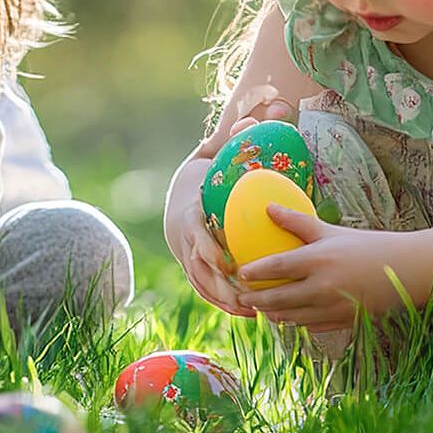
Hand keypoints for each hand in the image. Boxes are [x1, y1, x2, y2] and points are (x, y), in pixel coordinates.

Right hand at [164, 129, 252, 316]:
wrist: (179, 201)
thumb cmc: (201, 179)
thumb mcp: (210, 157)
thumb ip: (229, 141)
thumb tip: (253, 118)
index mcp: (187, 213)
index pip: (194, 233)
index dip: (206, 247)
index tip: (226, 260)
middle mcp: (184, 239)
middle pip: (197, 266)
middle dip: (218, 283)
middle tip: (245, 293)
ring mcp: (186, 257)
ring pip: (202, 283)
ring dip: (225, 299)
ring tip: (252, 310)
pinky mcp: (193, 270)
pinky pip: (207, 290)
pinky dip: (224, 303)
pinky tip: (249, 313)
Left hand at [235, 204, 412, 329]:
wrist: (406, 270)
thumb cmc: (366, 246)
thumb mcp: (331, 231)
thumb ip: (296, 222)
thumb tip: (268, 207)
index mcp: (319, 260)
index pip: (277, 267)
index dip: (255, 272)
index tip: (240, 273)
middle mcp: (323, 286)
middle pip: (279, 298)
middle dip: (256, 300)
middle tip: (241, 297)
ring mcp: (334, 307)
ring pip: (293, 317)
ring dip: (274, 314)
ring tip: (261, 309)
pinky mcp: (345, 321)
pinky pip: (313, 326)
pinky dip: (297, 323)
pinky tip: (289, 317)